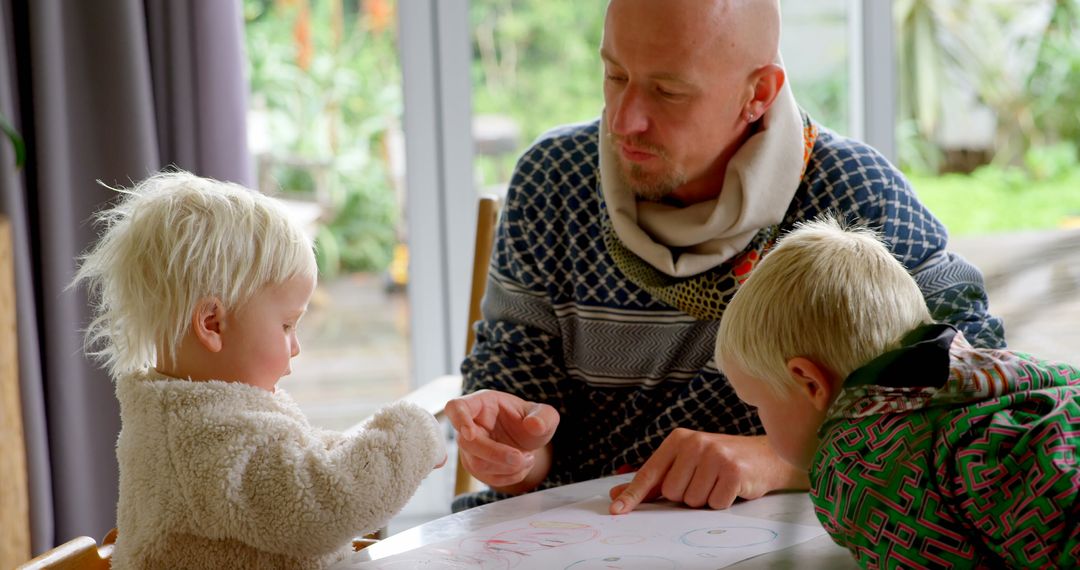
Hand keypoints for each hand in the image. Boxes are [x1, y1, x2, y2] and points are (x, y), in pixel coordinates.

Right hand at [445, 389, 559, 491]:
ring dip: (506, 467)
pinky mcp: (475, 466)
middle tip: (522, 457)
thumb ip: (544, 416)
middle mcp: (470, 425)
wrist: (528, 441)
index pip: (456, 407)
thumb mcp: (545, 415)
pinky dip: (509, 477)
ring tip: (529, 459)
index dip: (458, 419)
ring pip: (476, 464)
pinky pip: (486, 478)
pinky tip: (522, 467)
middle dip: (496, 454)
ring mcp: (470, 448)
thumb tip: (535, 425)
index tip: (470, 433)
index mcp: (481, 404)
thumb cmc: (532, 421)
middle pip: (467, 443)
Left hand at [608, 430, 806, 513]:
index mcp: (678, 440)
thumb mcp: (685, 464)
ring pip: (692, 501)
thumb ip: (653, 481)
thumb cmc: (719, 462)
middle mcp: (695, 443)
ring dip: (705, 500)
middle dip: (686, 496)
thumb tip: (617, 495)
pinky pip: (715, 504)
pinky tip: (730, 487)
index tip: (616, 510)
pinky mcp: (734, 471)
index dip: (633, 495)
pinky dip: (722, 502)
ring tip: (717, 483)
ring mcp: (715, 455)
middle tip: (704, 482)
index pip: (649, 473)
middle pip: (672, 493)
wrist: (763, 457)